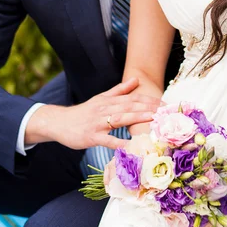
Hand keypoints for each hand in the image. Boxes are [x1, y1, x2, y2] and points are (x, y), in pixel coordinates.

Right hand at [25, 78, 160, 149]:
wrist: (59, 122)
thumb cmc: (83, 112)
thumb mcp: (101, 98)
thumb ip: (119, 90)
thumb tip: (136, 79)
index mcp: (109, 100)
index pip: (133, 98)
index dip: (150, 100)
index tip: (166, 104)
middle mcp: (106, 108)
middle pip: (131, 106)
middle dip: (150, 108)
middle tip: (167, 112)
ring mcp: (99, 122)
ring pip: (121, 118)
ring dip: (139, 118)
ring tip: (155, 120)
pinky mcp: (92, 136)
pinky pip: (107, 139)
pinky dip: (119, 142)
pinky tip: (131, 146)